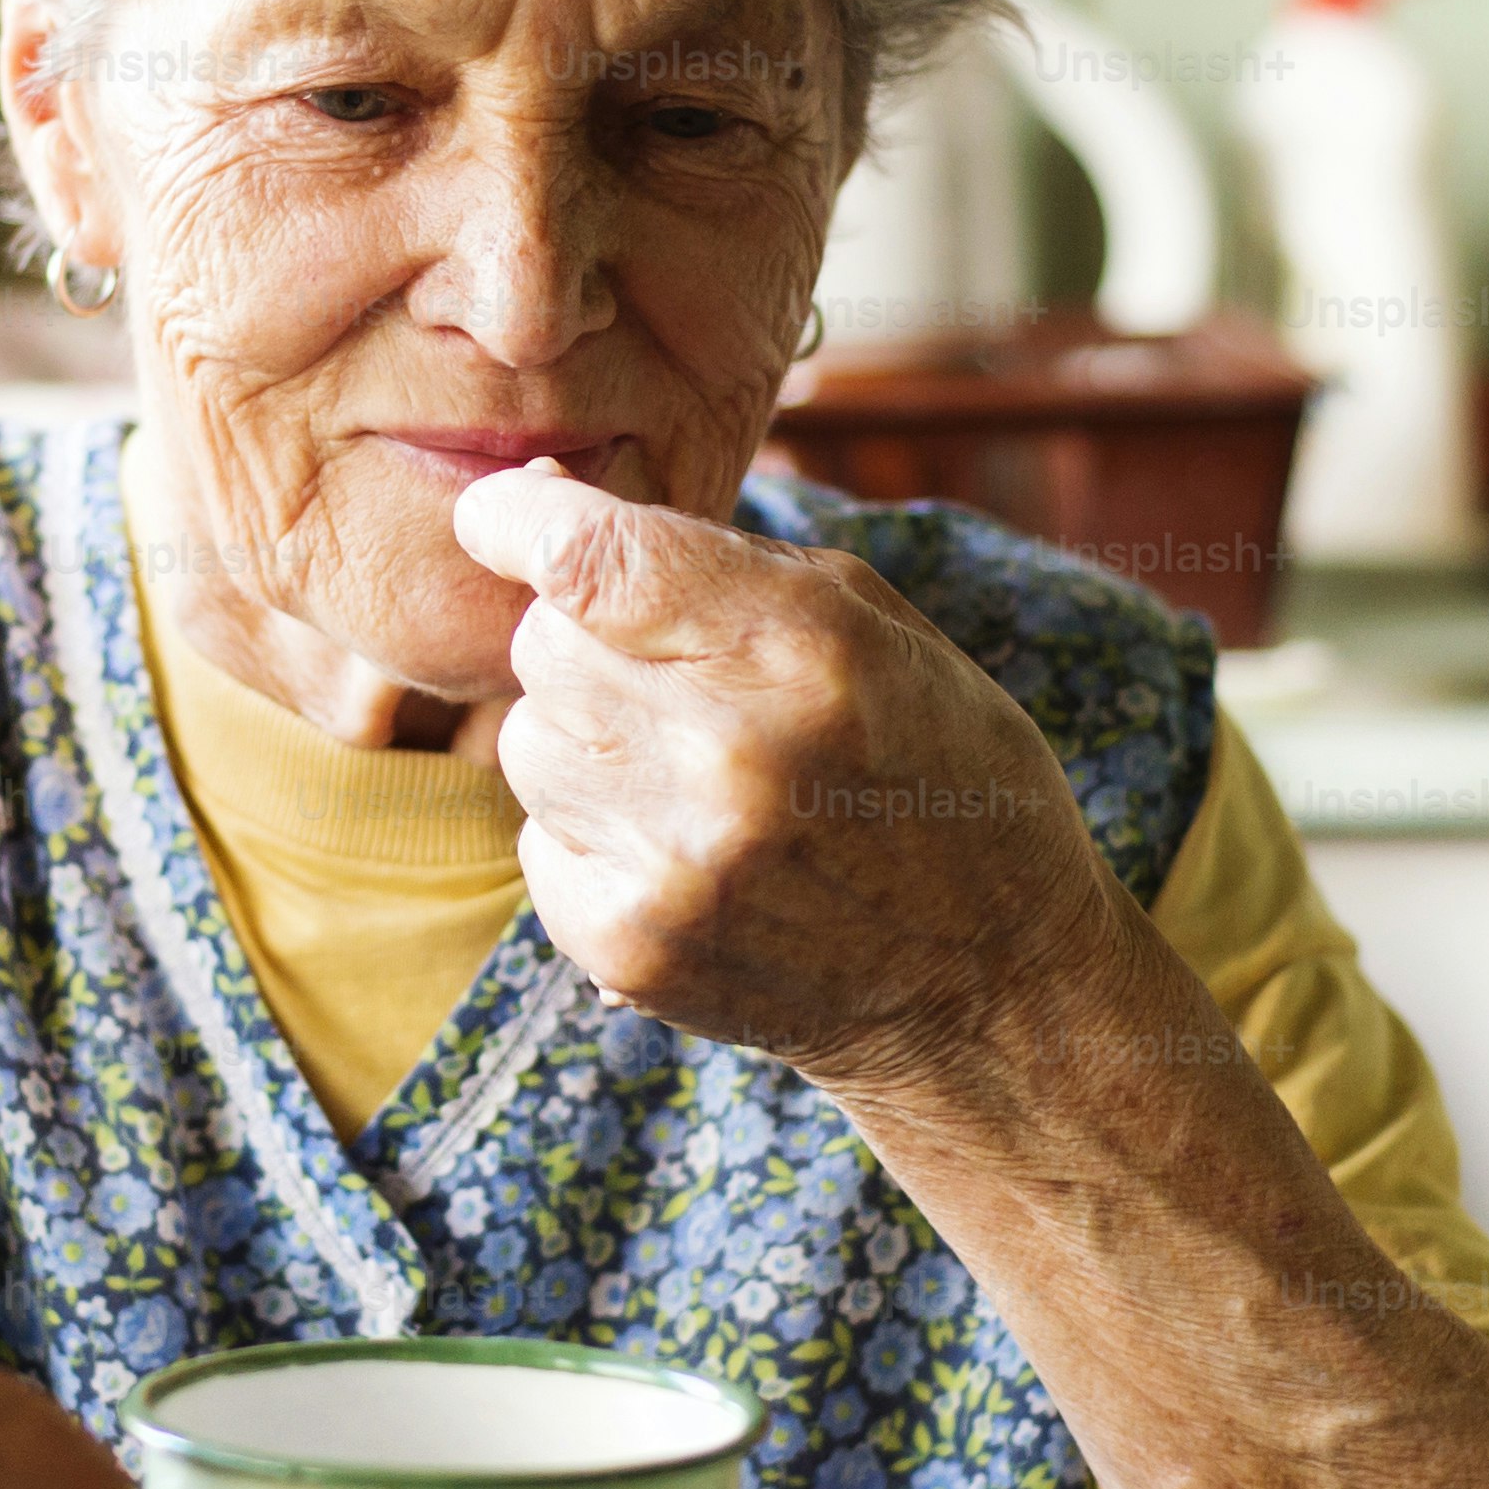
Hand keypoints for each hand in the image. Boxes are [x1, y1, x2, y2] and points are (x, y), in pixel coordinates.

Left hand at [449, 462, 1132, 1093]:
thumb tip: (536, 507)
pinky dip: (592, 836)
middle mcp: (727, 753)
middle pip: (543, 644)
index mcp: (799, 648)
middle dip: (586, 639)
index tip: (496, 514)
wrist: (991, 981)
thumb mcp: (873, 623)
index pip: (588, 561)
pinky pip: (539, 842)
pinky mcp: (632, 948)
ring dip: (588, 740)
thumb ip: (715, 558)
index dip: (517, 519)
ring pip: (529, 742)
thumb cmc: (933, 764)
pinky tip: (684, 849)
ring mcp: (674, 862)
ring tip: (692, 774)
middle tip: (671, 679)